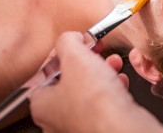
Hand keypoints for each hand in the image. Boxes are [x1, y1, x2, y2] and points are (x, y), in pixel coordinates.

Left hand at [29, 32, 162, 132]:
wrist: (120, 126)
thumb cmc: (94, 101)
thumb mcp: (76, 57)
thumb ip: (68, 42)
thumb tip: (69, 38)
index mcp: (41, 103)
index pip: (46, 70)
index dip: (63, 51)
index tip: (76, 41)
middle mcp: (57, 117)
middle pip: (69, 79)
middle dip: (87, 59)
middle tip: (97, 49)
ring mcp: (79, 123)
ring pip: (89, 90)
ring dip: (103, 71)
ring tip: (114, 62)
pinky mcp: (100, 125)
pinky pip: (104, 102)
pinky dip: (112, 88)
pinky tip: (120, 81)